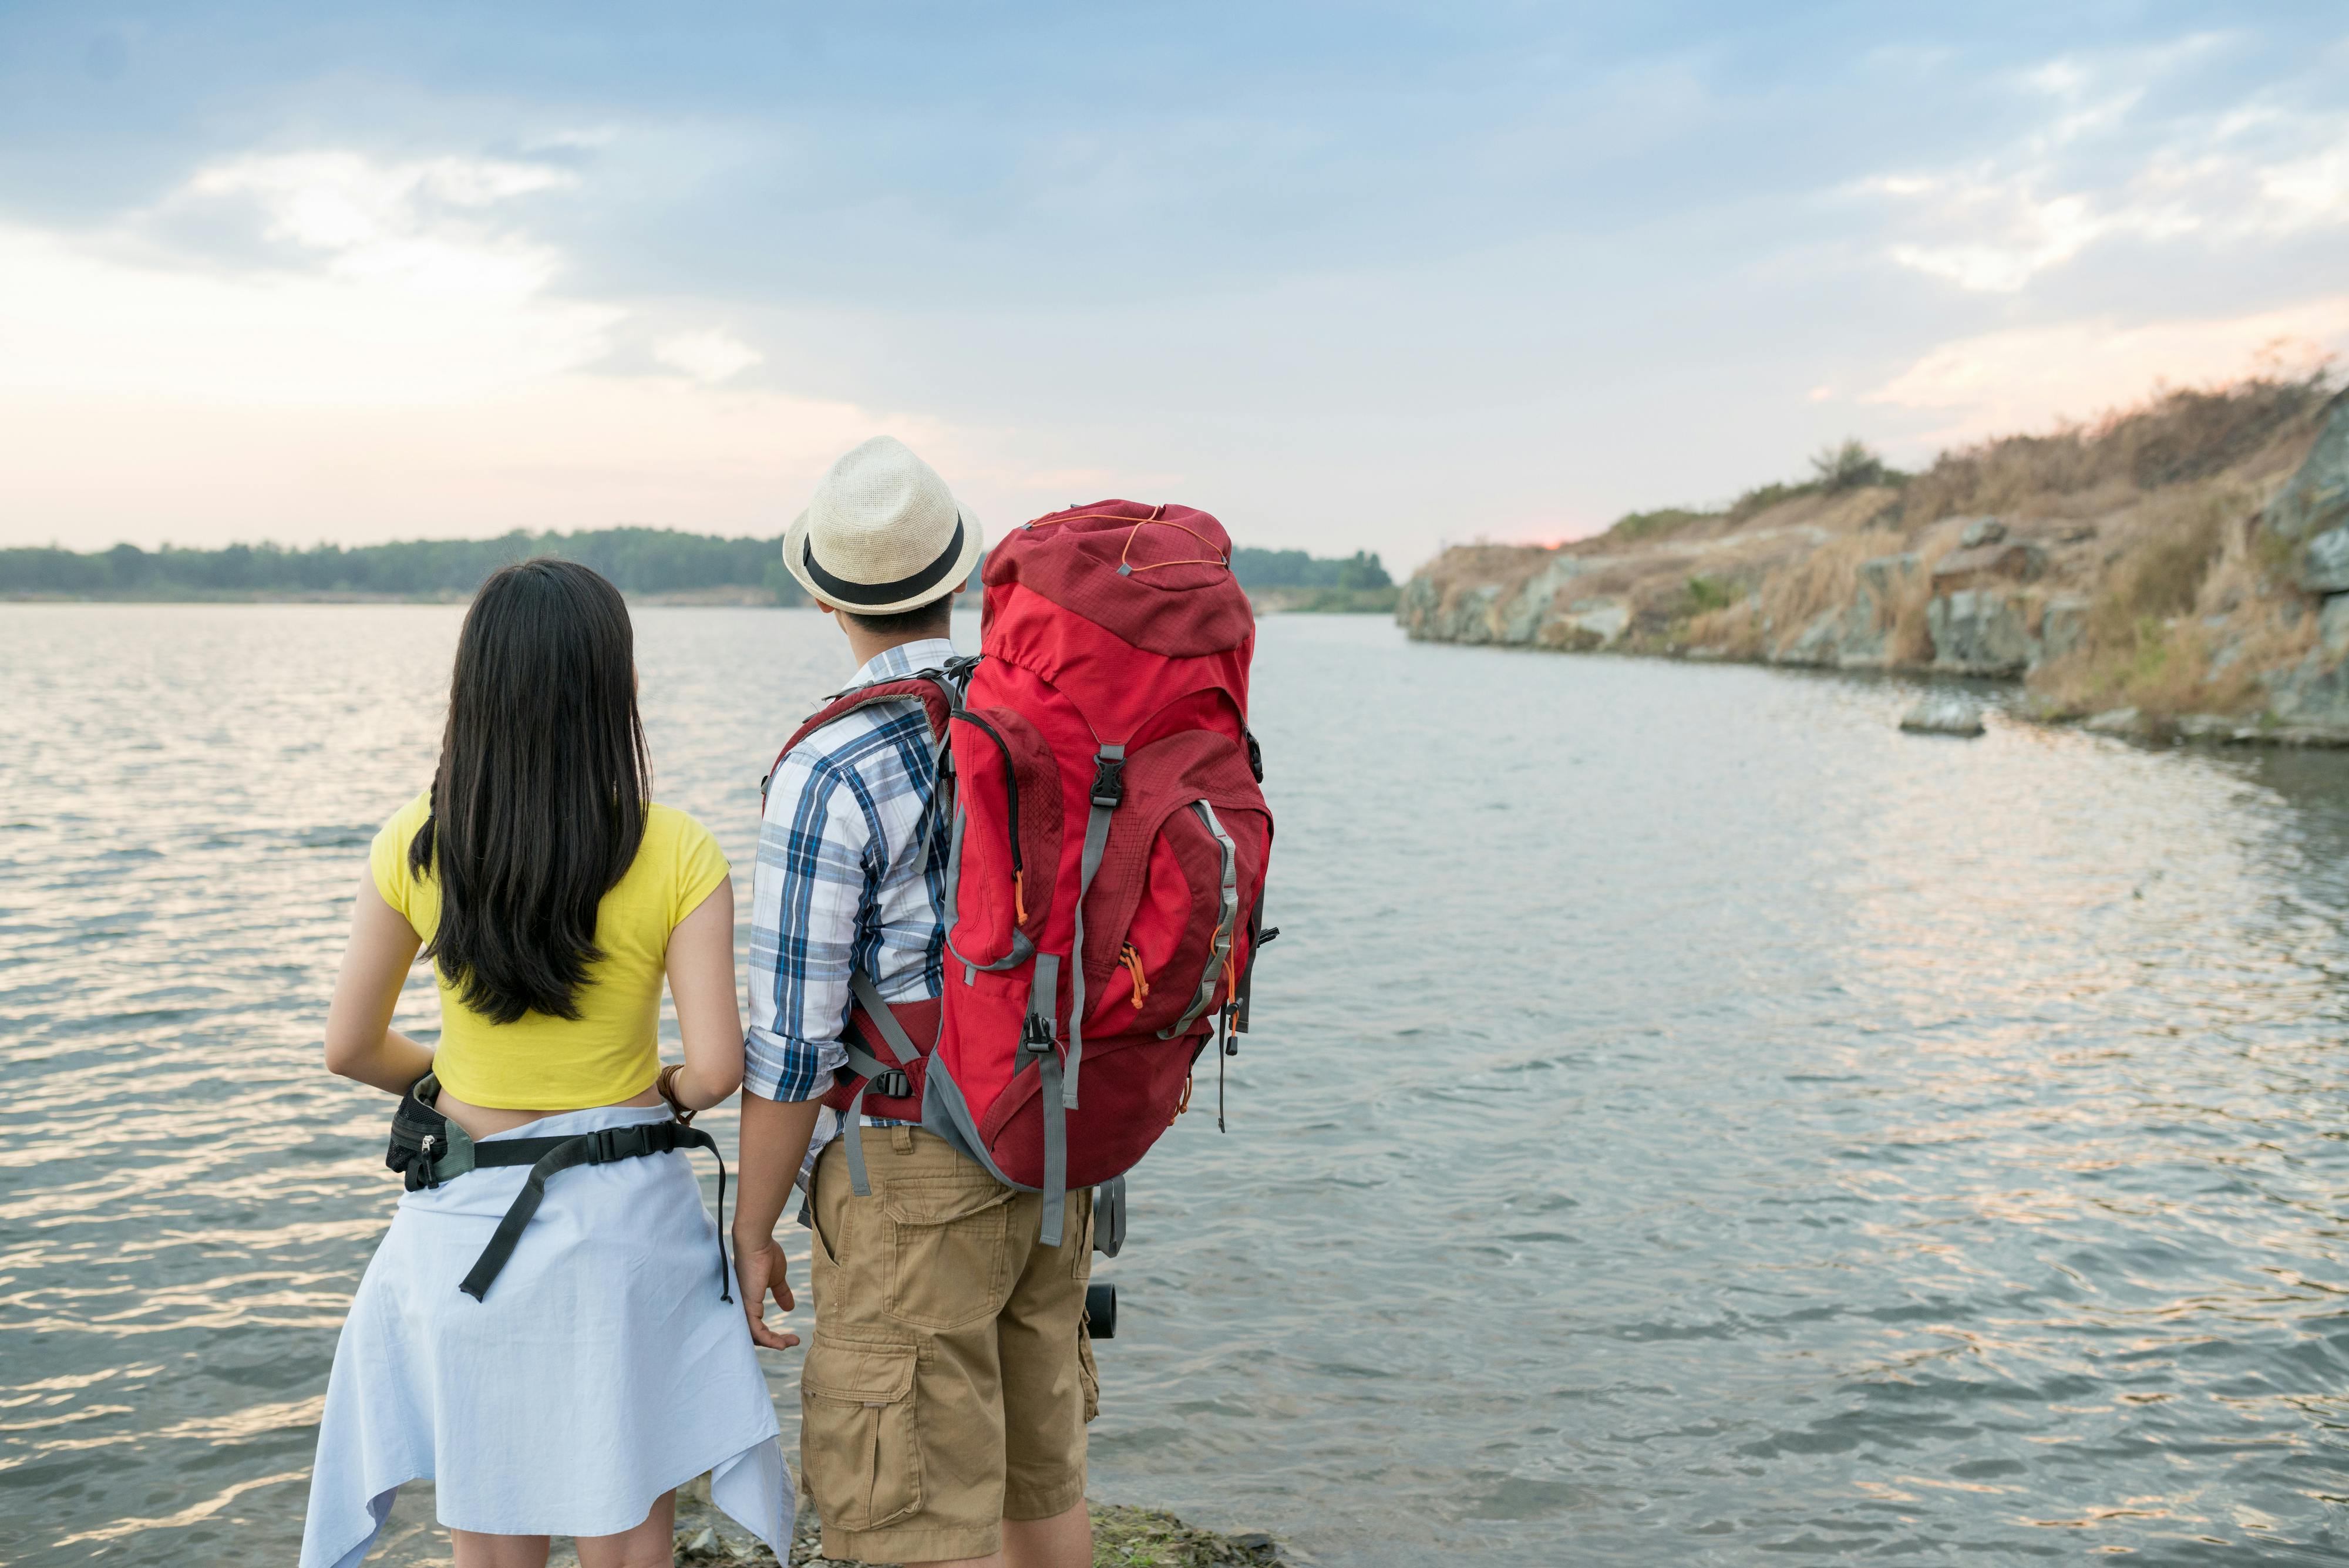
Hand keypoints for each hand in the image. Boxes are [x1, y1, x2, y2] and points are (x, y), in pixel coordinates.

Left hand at [734, 1234, 798, 1349]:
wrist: (757, 1242)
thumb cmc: (765, 1256)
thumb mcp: (777, 1279)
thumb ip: (781, 1293)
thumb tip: (789, 1308)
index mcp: (749, 1301)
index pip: (757, 1326)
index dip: (772, 1335)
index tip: (790, 1336)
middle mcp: (743, 1307)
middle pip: (755, 1335)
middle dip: (774, 1342)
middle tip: (792, 1341)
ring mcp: (744, 1307)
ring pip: (755, 1336)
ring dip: (774, 1343)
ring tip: (790, 1343)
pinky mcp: (748, 1306)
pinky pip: (756, 1331)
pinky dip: (769, 1340)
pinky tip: (781, 1344)